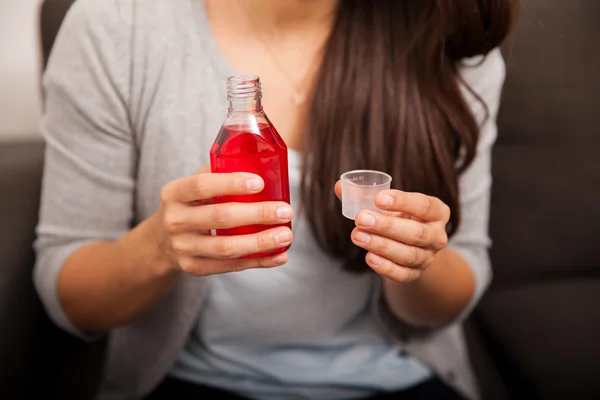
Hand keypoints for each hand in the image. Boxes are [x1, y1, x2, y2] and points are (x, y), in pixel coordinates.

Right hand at [154, 167, 293, 275]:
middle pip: (220, 217)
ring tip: (286, 235)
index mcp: (174, 193)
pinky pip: (231, 266)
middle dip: (257, 214)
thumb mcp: (191, 187)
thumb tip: (260, 167)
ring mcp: (183, 247)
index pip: (201, 185)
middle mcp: (175, 221)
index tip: (260, 183)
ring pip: (226, 247)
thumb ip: (216, 175)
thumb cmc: (189, 206)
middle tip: (285, 211)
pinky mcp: (194, 267)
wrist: (161, 241)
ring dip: (261, 242)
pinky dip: (258, 261)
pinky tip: (279, 256)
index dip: (231, 183)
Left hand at [335, 182, 449, 282]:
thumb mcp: (389, 204)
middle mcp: (437, 236)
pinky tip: (369, 257)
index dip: (402, 201)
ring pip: (408, 255)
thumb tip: (338, 186)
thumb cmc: (399, 217)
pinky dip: (385, 267)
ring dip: (381, 245)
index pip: (424, 205)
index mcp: (437, 212)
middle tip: (361, 218)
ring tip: (357, 235)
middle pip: (416, 233)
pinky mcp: (415, 274)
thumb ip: (365, 195)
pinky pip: (402, 274)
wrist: (409, 246)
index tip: (378, 198)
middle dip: (387, 226)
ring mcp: (428, 257)